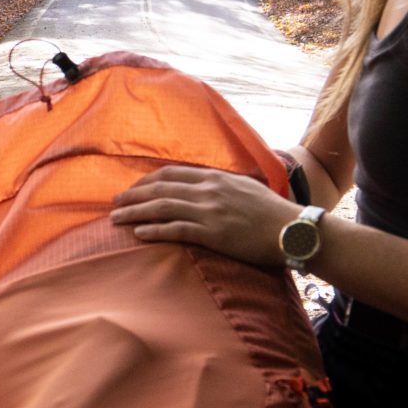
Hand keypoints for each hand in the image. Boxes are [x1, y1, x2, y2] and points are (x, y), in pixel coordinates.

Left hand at [108, 165, 297, 266]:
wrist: (292, 229)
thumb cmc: (273, 213)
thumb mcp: (246, 189)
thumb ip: (223, 187)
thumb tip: (209, 188)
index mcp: (215, 177)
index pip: (172, 174)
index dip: (148, 180)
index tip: (134, 187)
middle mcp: (208, 190)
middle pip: (160, 188)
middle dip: (133, 195)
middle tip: (114, 201)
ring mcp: (209, 211)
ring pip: (161, 207)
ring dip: (135, 212)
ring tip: (116, 218)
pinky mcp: (212, 233)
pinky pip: (175, 229)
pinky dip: (154, 230)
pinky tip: (138, 233)